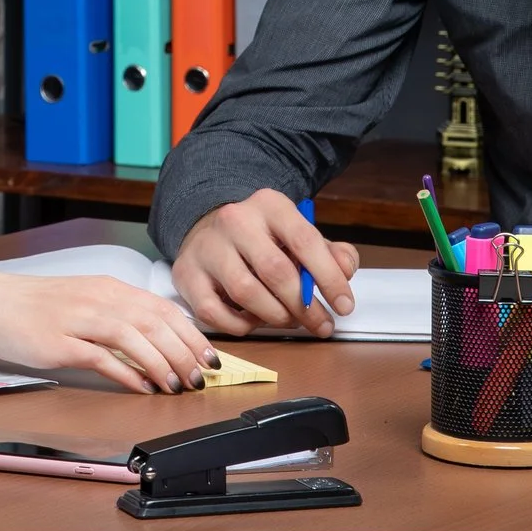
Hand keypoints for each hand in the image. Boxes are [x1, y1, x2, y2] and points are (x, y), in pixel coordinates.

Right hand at [0, 270, 214, 394]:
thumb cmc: (33, 307)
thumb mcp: (83, 302)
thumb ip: (118, 317)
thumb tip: (156, 343)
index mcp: (107, 288)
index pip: (163, 308)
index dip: (192, 334)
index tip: (210, 357)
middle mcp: (98, 298)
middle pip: (156, 322)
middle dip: (185, 352)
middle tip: (201, 376)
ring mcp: (78, 319)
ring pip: (134, 336)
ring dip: (162, 363)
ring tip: (177, 385)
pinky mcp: (59, 342)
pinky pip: (102, 357)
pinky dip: (127, 373)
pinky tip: (142, 387)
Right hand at [169, 191, 360, 337]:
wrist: (208, 229)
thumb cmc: (263, 239)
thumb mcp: (299, 235)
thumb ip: (331, 253)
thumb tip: (344, 272)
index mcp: (269, 205)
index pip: (305, 241)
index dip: (329, 278)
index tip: (344, 307)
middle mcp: (235, 220)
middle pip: (275, 271)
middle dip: (304, 306)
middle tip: (320, 324)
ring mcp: (207, 247)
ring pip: (246, 293)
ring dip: (275, 316)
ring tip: (289, 320)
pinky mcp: (187, 274)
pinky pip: (216, 313)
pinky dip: (241, 325)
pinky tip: (254, 320)